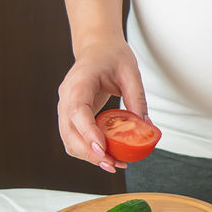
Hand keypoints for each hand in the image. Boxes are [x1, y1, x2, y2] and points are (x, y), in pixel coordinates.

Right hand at [57, 35, 148, 172]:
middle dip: (89, 152)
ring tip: (114, 164)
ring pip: (68, 139)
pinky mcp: (71, 115)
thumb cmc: (112, 55)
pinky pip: (74, 137)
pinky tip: (107, 156)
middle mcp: (66, 97)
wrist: (96, 47)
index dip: (88, 132)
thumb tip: (146, 127)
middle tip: (114, 164)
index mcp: (79, 82)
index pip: (78, 111)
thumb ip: (137, 98)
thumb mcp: (130, 72)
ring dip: (88, 156)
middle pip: (69, 131)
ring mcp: (65, 107)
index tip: (102, 149)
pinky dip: (88, 150)